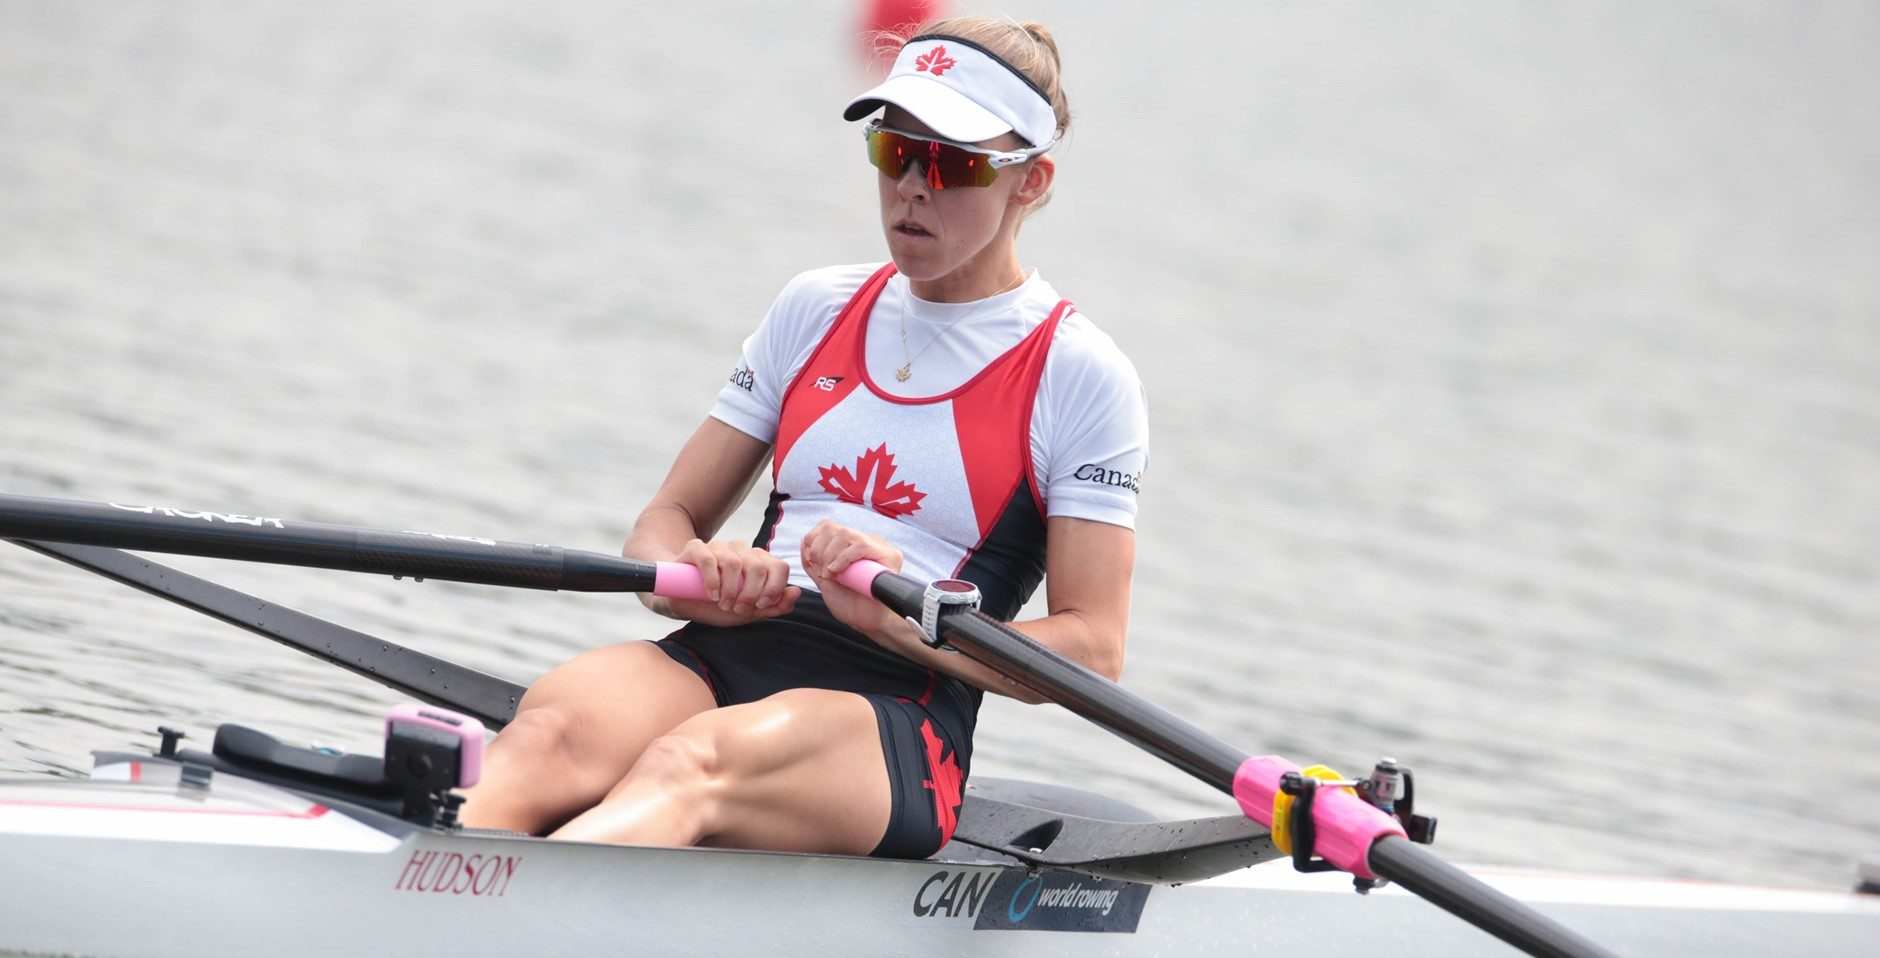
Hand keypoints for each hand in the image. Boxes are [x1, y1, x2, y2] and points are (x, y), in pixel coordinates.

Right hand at [661, 538, 799, 626]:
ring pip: (733, 563)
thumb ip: (775, 606)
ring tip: (722, 603)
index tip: (760, 605)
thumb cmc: (719, 605)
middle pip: (757, 567)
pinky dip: (712, 580)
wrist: (685, 603)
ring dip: (729, 590)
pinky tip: (711, 594)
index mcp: (758, 562)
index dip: (774, 588)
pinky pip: (708, 559)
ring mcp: (719, 546)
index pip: (779, 566)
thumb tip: (796, 591)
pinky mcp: (696, 547)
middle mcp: (741, 550)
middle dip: (749, 594)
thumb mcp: (751, 612)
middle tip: (737, 608)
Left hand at [799, 520, 911, 642]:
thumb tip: (804, 543)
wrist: (866, 622)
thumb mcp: (824, 579)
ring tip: (831, 575)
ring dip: (830, 555)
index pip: (827, 526)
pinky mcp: (890, 556)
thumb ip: (814, 562)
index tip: (813, 564)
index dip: (813, 541)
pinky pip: (862, 545)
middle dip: (819, 550)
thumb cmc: (848, 603)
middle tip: (822, 573)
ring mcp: (879, 547)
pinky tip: (838, 572)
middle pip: (834, 528)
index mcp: (850, 545)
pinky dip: (844, 558)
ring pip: (846, 534)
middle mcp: (866, 541)